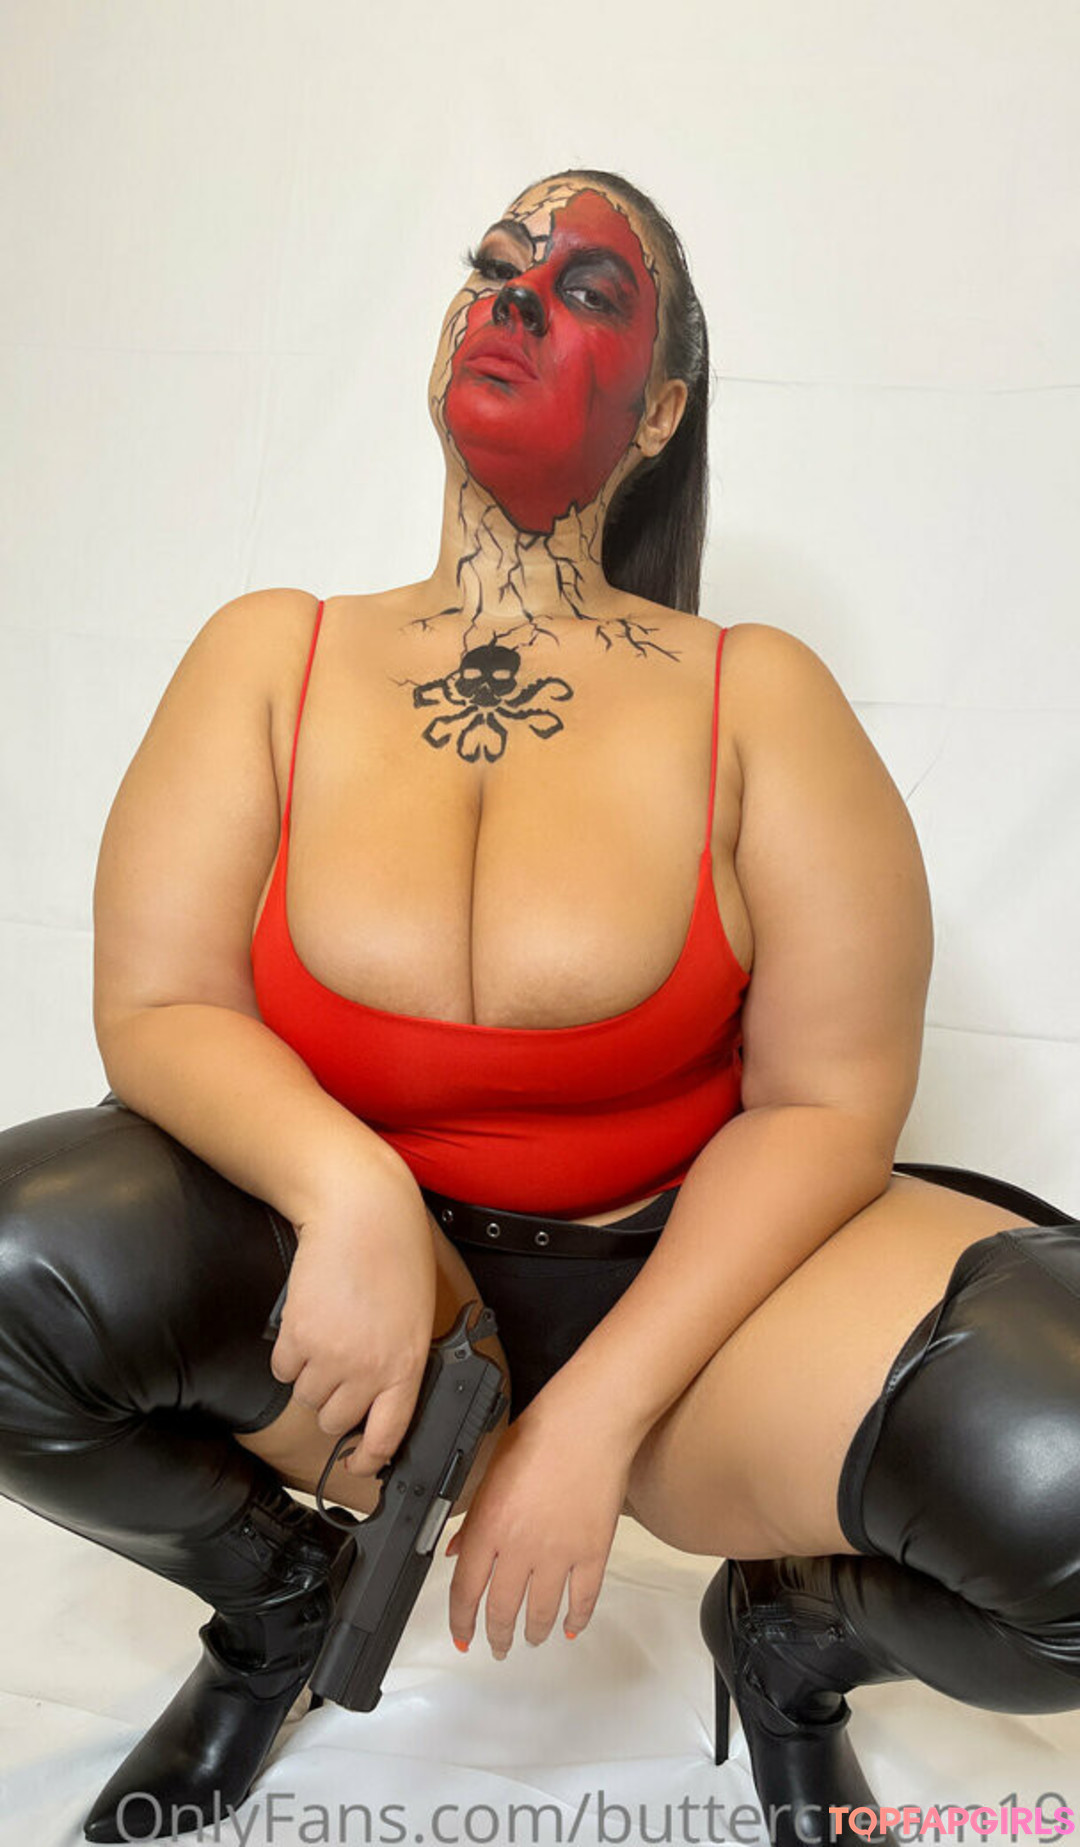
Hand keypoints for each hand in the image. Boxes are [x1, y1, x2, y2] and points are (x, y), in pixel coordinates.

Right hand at [270, 1155, 436, 1475]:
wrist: (362, 1212)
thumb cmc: (395, 1253)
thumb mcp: (414, 1314)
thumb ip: (398, 1358)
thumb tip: (376, 1393)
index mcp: (406, 1365)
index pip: (388, 1435)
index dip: (370, 1458)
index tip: (358, 1463)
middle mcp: (369, 1369)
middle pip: (335, 1420)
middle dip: (333, 1403)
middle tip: (336, 1371)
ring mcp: (332, 1356)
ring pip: (306, 1397)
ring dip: (309, 1376)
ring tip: (324, 1336)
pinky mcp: (298, 1336)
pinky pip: (283, 1371)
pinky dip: (288, 1355)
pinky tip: (305, 1325)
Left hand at [444, 1391, 633, 1657]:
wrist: (590, 1421)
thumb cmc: (541, 1432)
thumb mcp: (492, 1470)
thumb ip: (474, 1516)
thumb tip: (459, 1548)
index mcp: (489, 1526)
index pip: (466, 1590)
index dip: (461, 1622)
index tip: (462, 1637)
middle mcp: (520, 1548)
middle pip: (502, 1609)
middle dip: (497, 1635)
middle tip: (497, 1646)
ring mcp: (560, 1553)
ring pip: (541, 1612)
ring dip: (534, 1632)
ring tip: (531, 1639)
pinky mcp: (593, 1551)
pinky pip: (583, 1599)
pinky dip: (576, 1619)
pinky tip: (571, 1627)